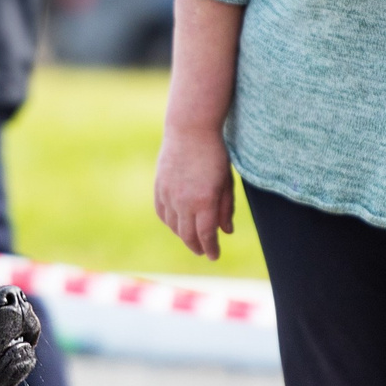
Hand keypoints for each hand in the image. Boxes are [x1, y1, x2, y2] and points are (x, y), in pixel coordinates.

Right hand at [154, 124, 237, 259]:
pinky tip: (177, 224)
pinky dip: (170, 222)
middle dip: (197, 246)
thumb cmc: (214, 153)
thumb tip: (226, 232)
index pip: (206, 235)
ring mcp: (169, 195)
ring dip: (183, 236)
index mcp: (204, 201)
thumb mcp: (226, 181)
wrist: (190, 129)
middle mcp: (184, 201)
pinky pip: (162, 213)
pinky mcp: (159, 187)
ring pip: (174, 226)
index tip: (214, 256)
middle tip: (203, 252)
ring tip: (192, 239)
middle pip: (188, 235)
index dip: (211, 248)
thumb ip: (226, 208)